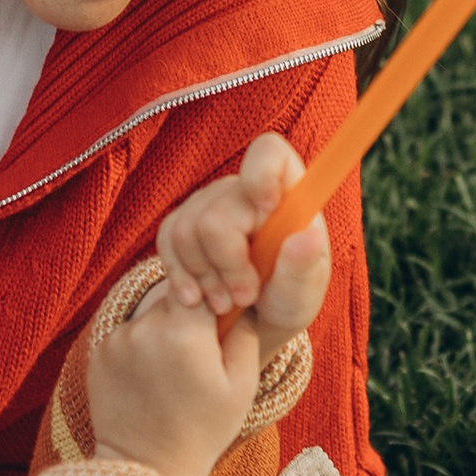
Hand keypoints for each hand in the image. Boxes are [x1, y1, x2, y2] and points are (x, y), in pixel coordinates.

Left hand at [85, 279, 264, 475]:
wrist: (148, 468)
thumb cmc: (204, 429)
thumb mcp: (242, 385)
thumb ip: (247, 331)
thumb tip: (247, 297)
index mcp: (185, 332)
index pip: (202, 281)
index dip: (214, 292)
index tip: (221, 312)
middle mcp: (145, 328)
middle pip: (174, 295)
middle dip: (189, 313)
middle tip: (199, 349)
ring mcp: (117, 339)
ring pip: (149, 314)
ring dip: (163, 329)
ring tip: (173, 368)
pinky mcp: (99, 352)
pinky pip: (127, 332)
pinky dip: (141, 345)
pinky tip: (150, 378)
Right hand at [153, 132, 330, 354]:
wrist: (251, 323)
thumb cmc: (285, 300)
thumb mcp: (302, 294)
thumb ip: (304, 268)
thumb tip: (309, 237)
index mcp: (286, 195)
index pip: (269, 152)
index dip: (262, 172)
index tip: (267, 208)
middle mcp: (243, 191)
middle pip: (216, 216)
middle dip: (227, 266)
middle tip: (245, 298)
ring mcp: (209, 203)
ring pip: (185, 231)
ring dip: (204, 277)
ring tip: (225, 304)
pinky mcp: (181, 222)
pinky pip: (167, 240)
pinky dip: (180, 276)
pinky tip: (197, 299)